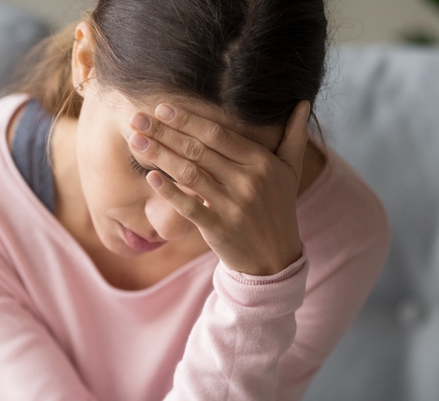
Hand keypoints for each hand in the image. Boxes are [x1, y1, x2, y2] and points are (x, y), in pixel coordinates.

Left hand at [127, 101, 310, 275]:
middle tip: (137, 118)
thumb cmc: (278, 209)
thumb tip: (303, 104)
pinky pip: (189, 206)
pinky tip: (150, 177)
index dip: (187, 119)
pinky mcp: (219, 228)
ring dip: (159, 155)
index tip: (162, 108)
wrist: (276, 259)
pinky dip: (169, 192)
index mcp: (261, 162)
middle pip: (198, 149)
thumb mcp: (290, 172)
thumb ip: (294, 137)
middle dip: (164, 132)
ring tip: (135, 141)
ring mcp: (233, 206)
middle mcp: (248, 181)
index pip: (218, 133)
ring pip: (189, 174)